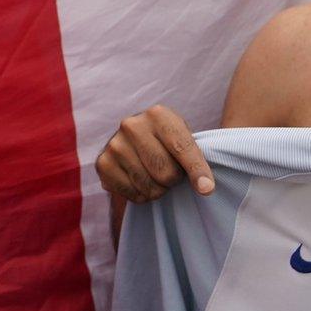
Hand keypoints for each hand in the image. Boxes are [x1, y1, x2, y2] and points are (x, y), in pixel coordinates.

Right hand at [97, 104, 214, 201]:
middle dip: (174, 180)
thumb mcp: (184, 139)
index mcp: (157, 114)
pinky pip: (132, 193)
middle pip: (165, 172)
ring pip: (149, 186)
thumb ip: (197, 161)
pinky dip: (141, 195)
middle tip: (171, 173)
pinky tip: (140, 182)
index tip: (207, 189)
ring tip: (155, 177)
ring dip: (158, 190)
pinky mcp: (102, 163)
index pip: (182, 148)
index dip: (197, 171)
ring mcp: (114, 144)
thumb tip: (205, 188)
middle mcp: (131, 125)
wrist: (135, 141)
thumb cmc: (168, 143)